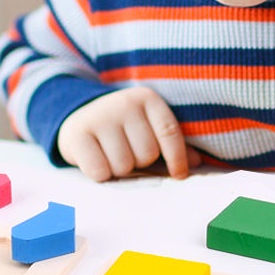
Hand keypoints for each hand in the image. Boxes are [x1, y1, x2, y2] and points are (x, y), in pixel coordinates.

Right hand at [57, 86, 199, 180]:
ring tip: (111, 156)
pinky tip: (96, 160)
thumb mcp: (148, 128)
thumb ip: (171, 144)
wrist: (78, 117)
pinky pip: (100, 171)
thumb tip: (197, 163)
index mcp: (148, 99)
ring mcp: (100, 117)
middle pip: (147, 154)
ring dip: (119, 170)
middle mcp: (124, 103)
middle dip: (140, 163)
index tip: (179, 175)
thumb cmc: (122, 129)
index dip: (177, 158)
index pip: (170, 133)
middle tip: (128, 154)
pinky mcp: (78, 134)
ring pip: (124, 166)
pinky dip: (100, 174)